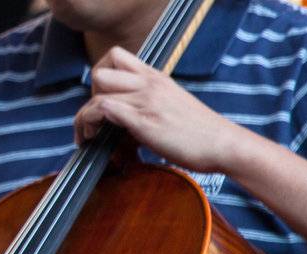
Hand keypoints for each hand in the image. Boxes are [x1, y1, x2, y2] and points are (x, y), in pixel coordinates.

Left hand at [74, 47, 248, 173]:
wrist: (221, 143)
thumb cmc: (198, 131)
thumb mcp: (170, 105)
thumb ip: (147, 103)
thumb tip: (122, 119)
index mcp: (156, 77)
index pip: (116, 57)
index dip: (101, 76)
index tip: (101, 99)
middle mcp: (149, 84)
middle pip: (100, 72)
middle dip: (90, 96)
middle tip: (95, 119)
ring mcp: (146, 101)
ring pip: (98, 94)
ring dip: (85, 117)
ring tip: (89, 136)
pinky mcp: (144, 121)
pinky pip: (105, 110)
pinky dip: (92, 124)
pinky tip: (95, 140)